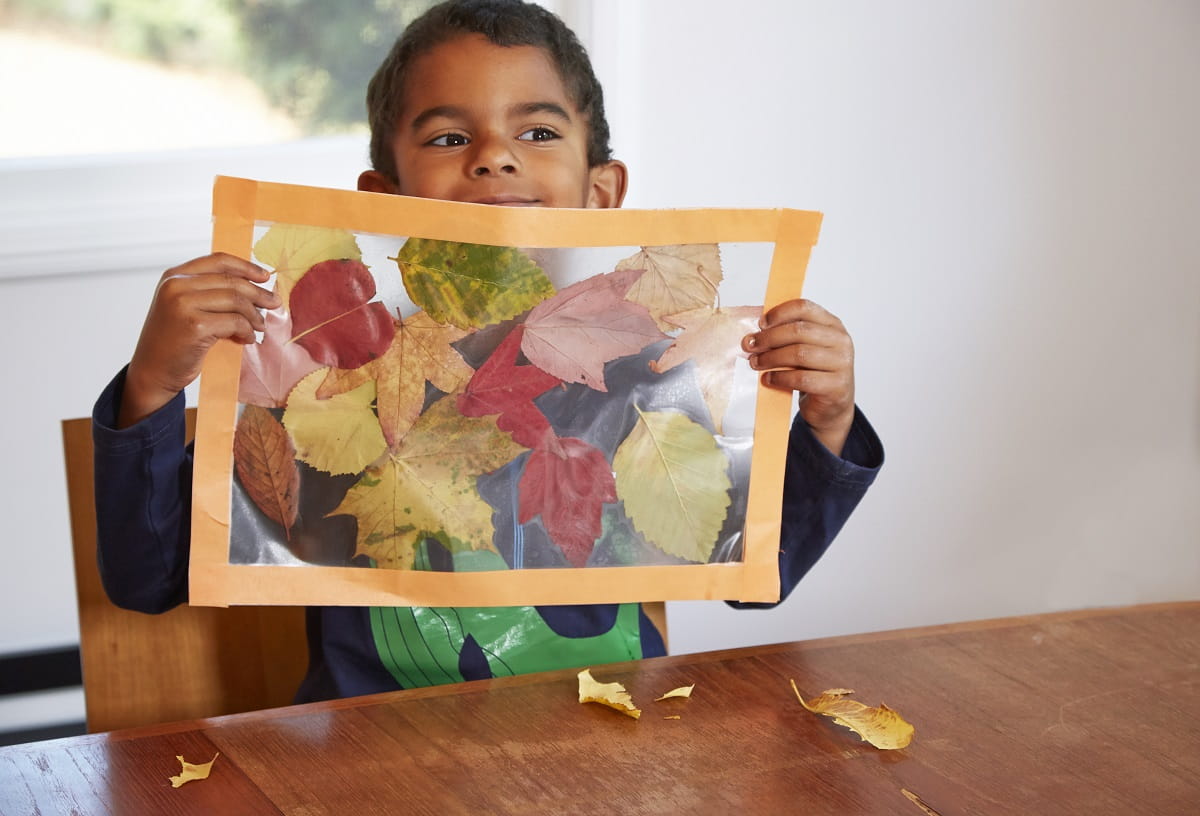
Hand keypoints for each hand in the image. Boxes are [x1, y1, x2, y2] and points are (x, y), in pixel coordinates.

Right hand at [119, 253, 278, 427]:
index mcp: (174, 276)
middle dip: (259, 293)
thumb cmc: (174, 340)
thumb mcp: (184, 307)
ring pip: (236, 301)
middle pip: (231, 281)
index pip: (218, 261)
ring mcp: (183, 305)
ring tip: (260, 326)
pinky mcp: (195, 326)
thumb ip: (208, 292)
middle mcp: (176, 285)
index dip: (246, 267)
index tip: (265, 276)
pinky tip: (248, 338)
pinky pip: (235, 322)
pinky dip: (247, 331)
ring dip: (254, 315)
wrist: (153, 371)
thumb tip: (255, 285)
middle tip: (274, 303)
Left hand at [743, 299, 854, 455]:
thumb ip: (789, 336)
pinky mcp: (836, 386)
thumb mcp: (805, 349)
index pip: (804, 308)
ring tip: (755, 363)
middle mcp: (841, 341)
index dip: (779, 313)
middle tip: (750, 345)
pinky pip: (801, 378)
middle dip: (769, 338)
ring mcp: (841, 363)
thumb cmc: (814, 373)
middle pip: (799, 331)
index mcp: (832, 325)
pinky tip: (768, 379)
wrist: (831, 406)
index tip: (760, 324)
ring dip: (771, 358)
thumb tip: (755, 331)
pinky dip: (780, 377)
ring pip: (799, 354)